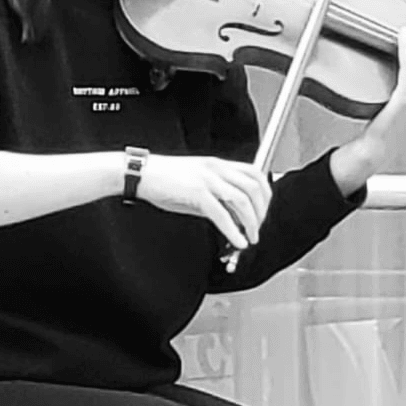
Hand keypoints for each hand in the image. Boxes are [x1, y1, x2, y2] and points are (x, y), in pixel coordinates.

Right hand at [136, 154, 271, 254]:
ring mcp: (207, 179)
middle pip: (254, 188)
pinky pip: (222, 214)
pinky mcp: (196, 192)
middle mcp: (216, 169)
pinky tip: (237, 241)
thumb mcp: (197, 185)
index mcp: (218, 165)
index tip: (262, 213)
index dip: (265, 195)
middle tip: (257, 229)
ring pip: (242, 200)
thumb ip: (217, 198)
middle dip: (261, 212)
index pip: (255, 174)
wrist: (140, 173)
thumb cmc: (164, 179)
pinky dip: (233, 230)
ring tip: (250, 238)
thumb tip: (233, 218)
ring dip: (251, 223)